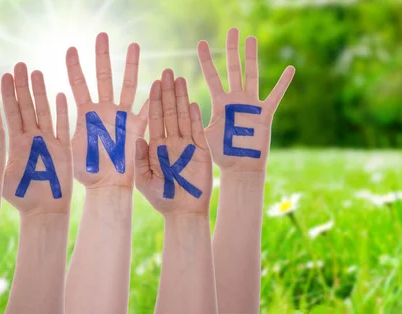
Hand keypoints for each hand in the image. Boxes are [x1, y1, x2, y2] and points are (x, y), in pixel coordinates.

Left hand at [1, 63, 72, 214]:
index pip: (9, 113)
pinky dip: (61, 112)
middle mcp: (32, 138)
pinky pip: (62, 128)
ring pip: (44, 112)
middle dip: (23, 86)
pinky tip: (60, 94)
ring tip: (36, 72)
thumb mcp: (0, 175)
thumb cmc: (21, 196)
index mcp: (16, 142)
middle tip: (19, 65)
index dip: (6, 94)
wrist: (44, 211)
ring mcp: (48, 142)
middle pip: (26, 107)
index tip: (1, 75)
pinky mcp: (62, 150)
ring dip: (40, 92)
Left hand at [66, 33, 147, 188]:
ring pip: (127, 85)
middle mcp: (104, 111)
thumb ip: (61, 133)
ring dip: (131, 65)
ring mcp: (121, 117)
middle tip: (102, 35)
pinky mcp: (137, 128)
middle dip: (102, 56)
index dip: (74, 67)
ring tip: (134, 44)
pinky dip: (153, 95)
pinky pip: (147, 109)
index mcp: (85, 114)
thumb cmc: (84, 173)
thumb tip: (46, 116)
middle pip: (103, 77)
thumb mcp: (66, 151)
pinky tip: (159, 79)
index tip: (70, 48)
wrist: (106, 188)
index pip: (78, 84)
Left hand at [135, 70, 212, 214]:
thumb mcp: (143, 179)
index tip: (153, 83)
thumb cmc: (160, 198)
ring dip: (181, 98)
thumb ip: (140, 160)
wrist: (182, 212)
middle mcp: (170, 141)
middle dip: (167, 92)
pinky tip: (192, 102)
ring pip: (182, 116)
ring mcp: (186, 145)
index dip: (154, 100)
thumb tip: (138, 140)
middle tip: (167, 71)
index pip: (154, 118)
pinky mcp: (201, 151)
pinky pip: (197, 131)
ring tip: (179, 79)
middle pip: (168, 111)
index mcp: (155, 146)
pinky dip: (194, 117)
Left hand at [199, 27, 294, 172]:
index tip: (200, 43)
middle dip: (232, 49)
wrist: (240, 169)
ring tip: (251, 38)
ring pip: (252, 75)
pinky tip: (290, 68)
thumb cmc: (220, 154)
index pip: (211, 76)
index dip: (206, 60)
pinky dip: (283, 83)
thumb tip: (178, 111)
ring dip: (252, 57)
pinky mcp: (265, 114)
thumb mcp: (202, 135)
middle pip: (233, 69)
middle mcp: (235, 99)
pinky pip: (275, 96)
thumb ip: (193, 121)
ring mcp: (251, 105)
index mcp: (219, 103)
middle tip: (232, 30)